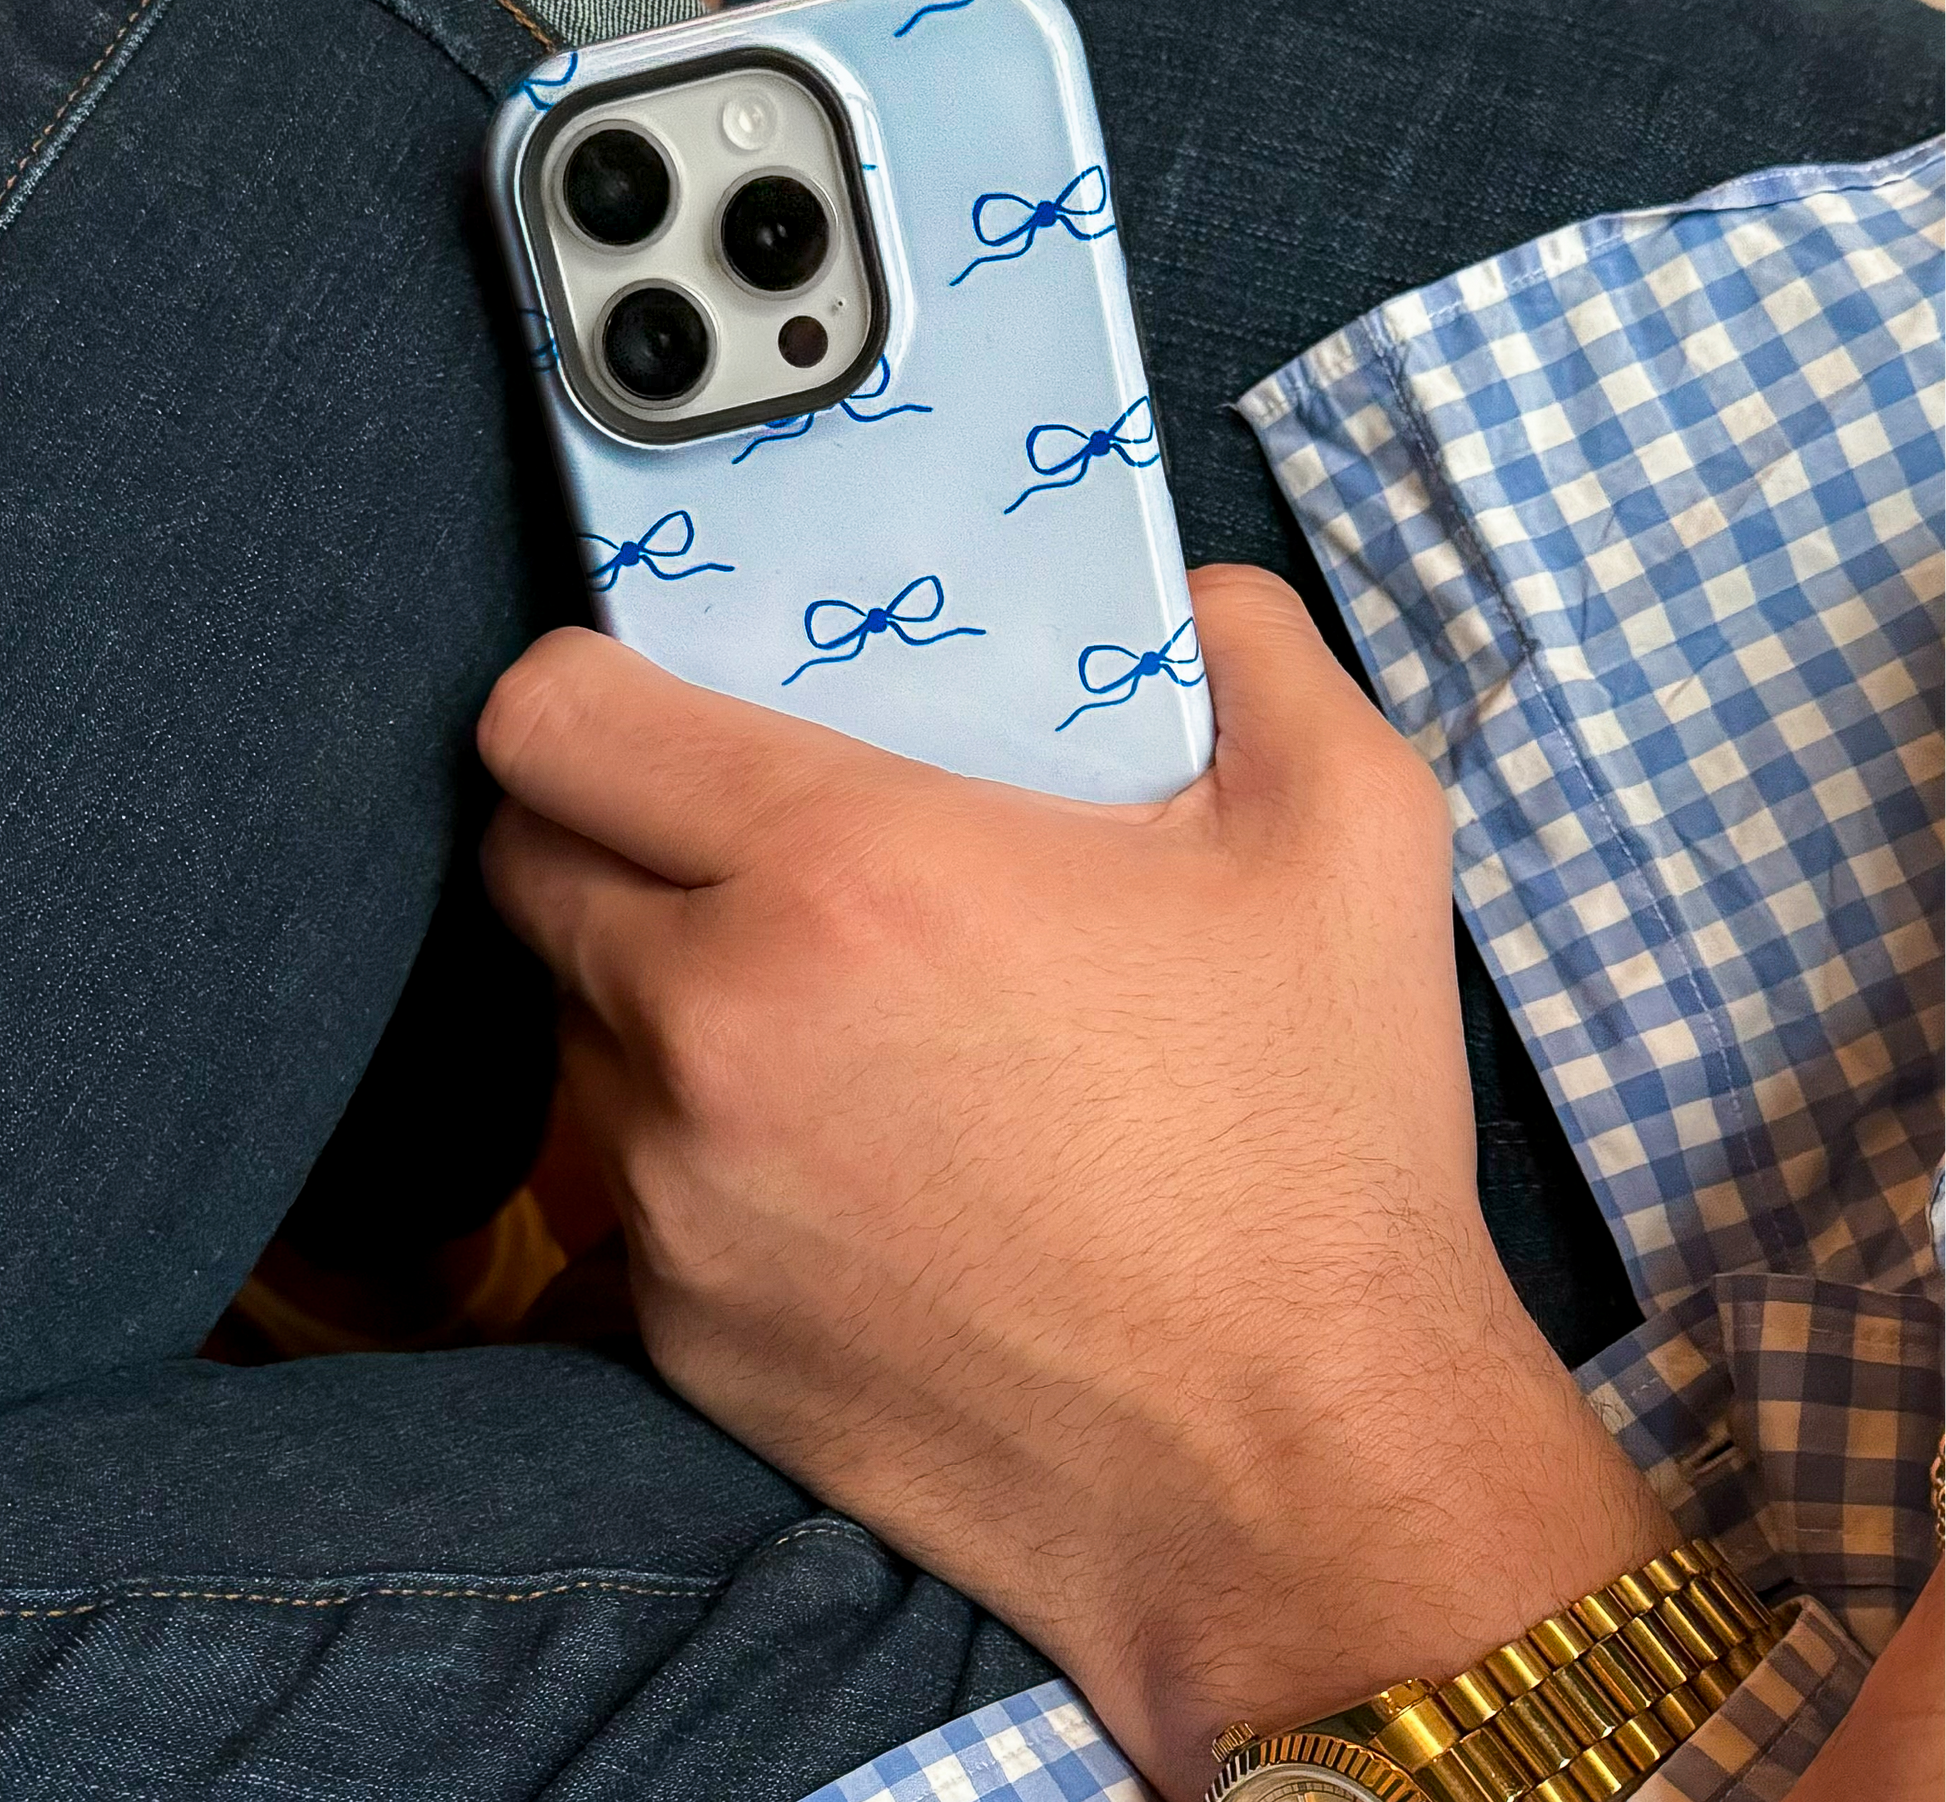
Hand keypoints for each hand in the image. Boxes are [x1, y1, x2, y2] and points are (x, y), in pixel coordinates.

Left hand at [480, 566, 1672, 1799]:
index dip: (581, 681)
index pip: (553, 720)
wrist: (1303, 1477)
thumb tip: (1193, 603)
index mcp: (845, 871)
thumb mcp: (1354, 835)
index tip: (650, 693)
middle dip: (605, 827)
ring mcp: (678, 1201)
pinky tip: (854, 1166)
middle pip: (525, 865)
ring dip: (652, 991)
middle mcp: (714, 1029)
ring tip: (821, 1009)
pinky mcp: (684, 1335)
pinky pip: (629, 1190)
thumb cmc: (1316, 1147)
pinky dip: (702, 1148)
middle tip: (740, 837)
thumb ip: (1255, 651)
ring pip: (574, 1030)